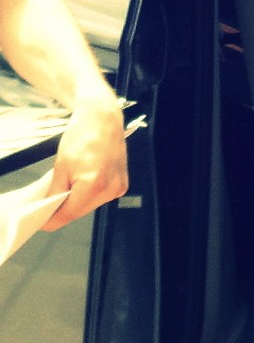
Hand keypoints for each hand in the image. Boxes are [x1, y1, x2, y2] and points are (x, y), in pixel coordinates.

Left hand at [43, 92, 128, 230]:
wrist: (103, 121)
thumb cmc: (83, 136)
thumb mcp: (61, 166)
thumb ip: (55, 192)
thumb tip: (49, 208)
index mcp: (93, 184)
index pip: (69, 214)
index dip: (52, 219)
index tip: (43, 221)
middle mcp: (109, 189)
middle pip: (81, 212)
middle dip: (65, 209)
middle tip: (53, 200)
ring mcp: (118, 187)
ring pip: (91, 205)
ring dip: (79, 201)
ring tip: (72, 183)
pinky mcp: (122, 184)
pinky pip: (101, 197)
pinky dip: (91, 193)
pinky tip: (86, 179)